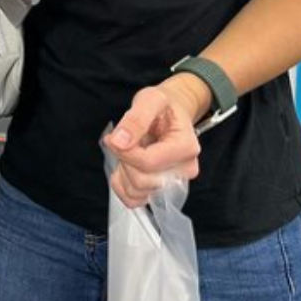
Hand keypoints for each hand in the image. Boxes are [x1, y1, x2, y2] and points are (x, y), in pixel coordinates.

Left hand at [104, 81, 203, 208]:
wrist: (172, 113)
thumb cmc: (165, 107)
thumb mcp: (150, 100)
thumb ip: (135, 119)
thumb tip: (120, 141)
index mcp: (186, 147)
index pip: (149, 163)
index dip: (125, 152)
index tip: (115, 137)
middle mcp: (184, 169)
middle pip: (142, 180)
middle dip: (124, 161)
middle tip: (124, 141)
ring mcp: (174, 182)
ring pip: (136, 192)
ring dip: (123, 172)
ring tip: (130, 151)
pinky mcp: (161, 190)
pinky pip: (134, 200)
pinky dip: (123, 185)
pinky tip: (126, 166)